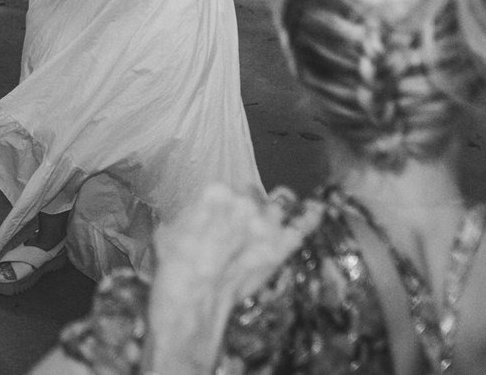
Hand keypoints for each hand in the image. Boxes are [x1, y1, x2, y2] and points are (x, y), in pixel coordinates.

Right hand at [153, 186, 318, 305]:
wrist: (194, 297)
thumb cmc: (176, 265)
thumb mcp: (170, 229)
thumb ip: (191, 216)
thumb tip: (196, 218)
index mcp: (215, 191)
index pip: (226, 188)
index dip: (224, 204)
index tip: (220, 216)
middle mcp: (244, 201)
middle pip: (253, 192)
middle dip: (247, 205)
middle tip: (240, 223)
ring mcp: (266, 223)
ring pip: (280, 203)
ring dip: (274, 209)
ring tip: (272, 215)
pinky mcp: (282, 245)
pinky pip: (304, 224)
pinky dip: (311, 215)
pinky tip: (316, 208)